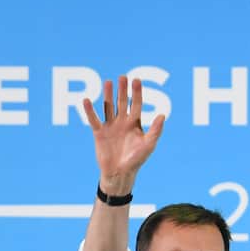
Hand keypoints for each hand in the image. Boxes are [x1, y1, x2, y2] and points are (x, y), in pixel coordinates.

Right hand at [82, 76, 165, 192]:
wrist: (120, 174)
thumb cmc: (136, 160)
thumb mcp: (148, 145)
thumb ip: (156, 130)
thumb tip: (163, 114)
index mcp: (135, 123)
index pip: (136, 104)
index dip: (137, 92)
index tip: (136, 80)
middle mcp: (122, 122)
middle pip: (122, 102)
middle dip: (123, 90)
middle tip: (122, 76)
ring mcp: (110, 126)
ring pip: (108, 107)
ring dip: (108, 95)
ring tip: (108, 82)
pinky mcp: (99, 132)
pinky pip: (94, 119)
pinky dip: (90, 110)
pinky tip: (86, 100)